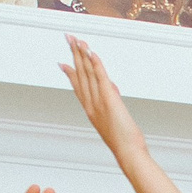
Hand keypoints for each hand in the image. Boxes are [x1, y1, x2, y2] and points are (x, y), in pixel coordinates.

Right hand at [62, 35, 147, 158]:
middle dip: (74, 55)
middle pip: (80, 74)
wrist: (128, 153)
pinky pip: (100, 77)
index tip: (63, 62)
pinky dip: (96, 63)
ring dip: (82, 54)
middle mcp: (91, 104)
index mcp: (90, 110)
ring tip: (77, 40)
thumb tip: (112, 88)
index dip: (70, 72)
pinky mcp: (109, 99)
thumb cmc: (124, 142)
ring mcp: (99, 101)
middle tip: (68, 39)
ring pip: (88, 73)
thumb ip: (111, 100)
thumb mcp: (114, 118)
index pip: (78, 86)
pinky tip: (91, 52)